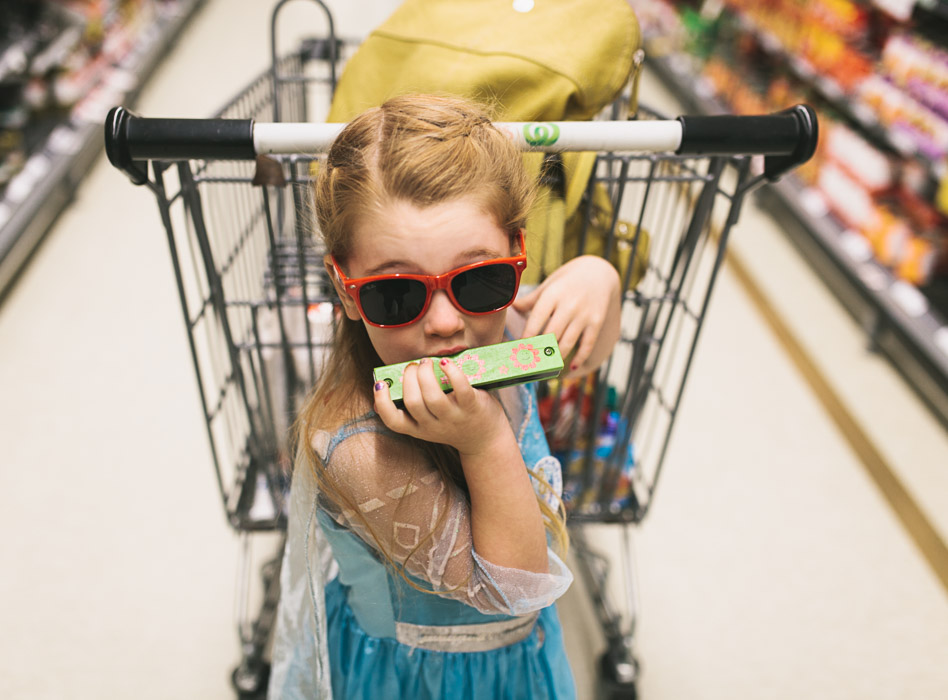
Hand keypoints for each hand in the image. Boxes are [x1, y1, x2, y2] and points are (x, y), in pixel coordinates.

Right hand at [374, 357, 509, 455]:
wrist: (486, 441)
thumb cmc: (454, 422)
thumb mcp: (430, 421)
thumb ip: (414, 406)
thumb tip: (389, 383)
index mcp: (419, 428)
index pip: (393, 421)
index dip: (382, 402)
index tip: (380, 383)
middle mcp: (434, 426)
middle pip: (412, 402)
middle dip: (409, 378)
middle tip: (414, 365)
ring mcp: (454, 418)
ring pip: (432, 397)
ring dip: (426, 374)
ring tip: (427, 362)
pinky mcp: (473, 408)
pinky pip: (460, 389)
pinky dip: (452, 372)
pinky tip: (446, 362)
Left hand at [513, 255, 620, 374]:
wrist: (599, 272)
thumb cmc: (567, 280)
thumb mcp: (549, 285)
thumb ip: (531, 299)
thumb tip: (512, 307)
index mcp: (552, 295)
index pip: (535, 320)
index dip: (526, 338)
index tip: (518, 351)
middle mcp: (568, 305)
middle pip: (550, 335)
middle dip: (539, 352)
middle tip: (529, 366)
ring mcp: (583, 315)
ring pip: (567, 343)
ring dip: (555, 359)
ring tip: (546, 369)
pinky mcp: (596, 322)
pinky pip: (587, 344)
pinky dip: (579, 358)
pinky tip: (571, 367)